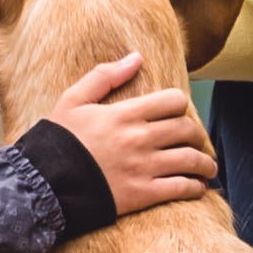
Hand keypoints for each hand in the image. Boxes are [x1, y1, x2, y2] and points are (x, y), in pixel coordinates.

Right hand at [40, 55, 216, 218]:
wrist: (45, 183)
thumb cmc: (59, 140)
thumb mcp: (73, 99)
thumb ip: (105, 76)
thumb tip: (136, 57)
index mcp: (126, 114)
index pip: (174, 101)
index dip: (180, 106)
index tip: (177, 115)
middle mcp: (140, 138)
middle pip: (188, 130)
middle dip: (196, 135)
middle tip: (194, 141)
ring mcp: (143, 167)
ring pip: (191, 160)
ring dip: (204, 163)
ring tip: (207, 167)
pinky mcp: (142, 194)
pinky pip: (181, 188)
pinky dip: (196, 187)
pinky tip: (198, 187)